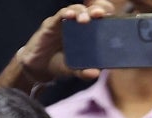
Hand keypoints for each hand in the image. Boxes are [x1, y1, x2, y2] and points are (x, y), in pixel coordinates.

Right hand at [0, 2, 114, 89]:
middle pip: (89, 11)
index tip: (113, 19)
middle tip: (101, 14)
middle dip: (96, 10)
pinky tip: (69, 16)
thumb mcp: (73, 70)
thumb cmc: (59, 65)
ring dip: (81, 12)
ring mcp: (65, 23)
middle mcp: (77, 26)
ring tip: (84, 19)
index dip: (106, 17)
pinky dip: (65, 13)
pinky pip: (60, 15)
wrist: (38, 68)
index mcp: (87, 34)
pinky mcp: (52, 23)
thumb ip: (84, 72)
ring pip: (76, 10)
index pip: (99, 21)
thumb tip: (96, 73)